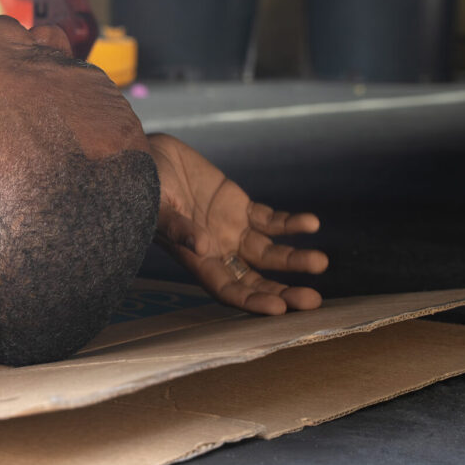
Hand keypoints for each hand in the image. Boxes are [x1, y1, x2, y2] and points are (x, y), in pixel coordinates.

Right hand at [146, 133, 326, 313]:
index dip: (253, 301)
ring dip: (294, 259)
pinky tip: (310, 223)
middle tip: (312, 301)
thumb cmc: (143, 186)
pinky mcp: (240, 206)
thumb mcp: (157, 207)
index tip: (279, 309)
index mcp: (196, 259)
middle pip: (256, 280)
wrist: (147, 156)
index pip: (228, 290)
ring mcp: (232, 229)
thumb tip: (204, 248)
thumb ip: (179, 228)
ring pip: (270, 253)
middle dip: (284, 292)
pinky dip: (291, 224)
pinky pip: (271, 220)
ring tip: (320, 261)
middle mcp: (218, 251)